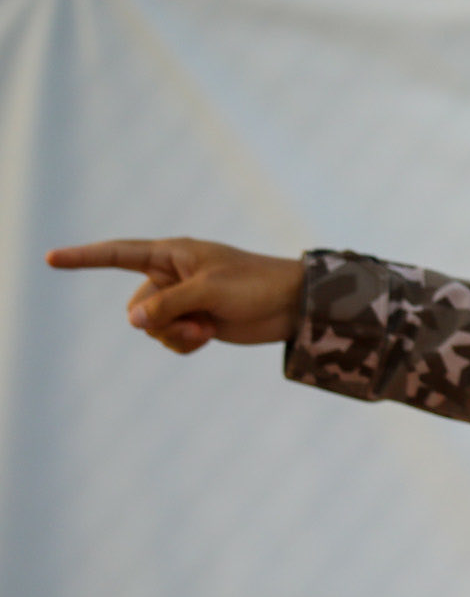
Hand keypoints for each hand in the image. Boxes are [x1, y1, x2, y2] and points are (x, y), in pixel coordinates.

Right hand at [45, 237, 305, 352]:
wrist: (291, 305)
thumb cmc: (254, 285)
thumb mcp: (208, 291)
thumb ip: (168, 304)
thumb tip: (133, 321)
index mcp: (171, 254)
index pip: (118, 253)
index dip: (84, 258)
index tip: (51, 258)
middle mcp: (171, 275)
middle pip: (136, 306)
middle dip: (159, 319)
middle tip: (196, 317)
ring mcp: (181, 300)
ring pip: (151, 327)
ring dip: (175, 334)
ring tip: (207, 326)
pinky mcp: (194, 321)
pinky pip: (170, 339)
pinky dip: (185, 342)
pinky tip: (209, 335)